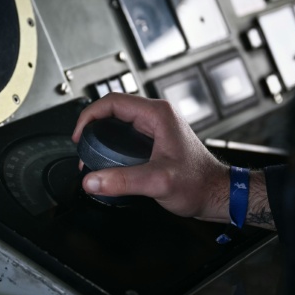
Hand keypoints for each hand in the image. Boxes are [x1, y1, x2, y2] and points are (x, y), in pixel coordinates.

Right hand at [72, 93, 229, 220]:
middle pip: (113, 110)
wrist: (215, 193)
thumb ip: (123, 181)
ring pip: (118, 123)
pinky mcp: (154, 140)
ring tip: (91, 155)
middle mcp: (156, 116)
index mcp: (158, 114)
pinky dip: (112, 146)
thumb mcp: (157, 181)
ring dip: (102, 137)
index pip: (113, 102)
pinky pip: (125, 136)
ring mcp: (155, 127)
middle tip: (82, 147)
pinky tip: (107, 161)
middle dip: (92, 127)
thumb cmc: (198, 183)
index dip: (90, 116)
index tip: (79, 135)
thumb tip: (92, 180)